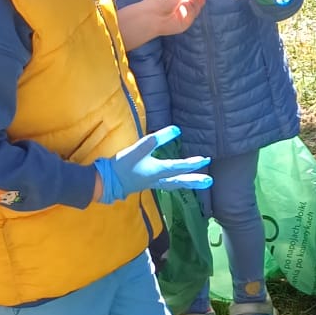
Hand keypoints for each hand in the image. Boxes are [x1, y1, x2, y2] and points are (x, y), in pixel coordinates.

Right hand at [94, 127, 210, 202]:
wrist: (106, 182)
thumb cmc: (122, 165)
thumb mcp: (138, 149)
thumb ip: (156, 139)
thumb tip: (176, 129)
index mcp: (158, 171)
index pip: (179, 167)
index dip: (193, 164)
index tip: (205, 160)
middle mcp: (158, 179)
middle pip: (180, 181)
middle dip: (195, 180)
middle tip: (209, 181)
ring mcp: (152, 183)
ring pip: (174, 184)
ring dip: (187, 183)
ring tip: (199, 183)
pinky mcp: (147, 184)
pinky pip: (167, 185)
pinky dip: (175, 183)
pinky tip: (176, 182)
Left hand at [117, 0, 207, 48]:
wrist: (151, 16)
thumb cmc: (159, 1)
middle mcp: (182, 6)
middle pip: (198, 1)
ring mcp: (184, 15)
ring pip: (197, 7)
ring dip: (195, 1)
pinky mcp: (185, 23)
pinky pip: (194, 14)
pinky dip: (191, 8)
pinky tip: (184, 5)